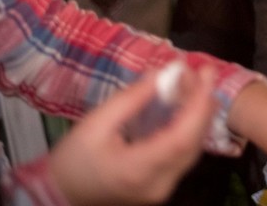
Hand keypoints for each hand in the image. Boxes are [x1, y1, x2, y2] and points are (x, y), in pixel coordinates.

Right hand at [48, 65, 218, 205]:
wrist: (59, 196)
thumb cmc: (73, 161)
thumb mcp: (94, 124)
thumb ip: (130, 100)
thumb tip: (161, 74)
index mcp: (139, 169)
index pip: (183, 136)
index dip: (199, 103)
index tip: (207, 72)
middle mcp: (159, 183)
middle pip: (194, 142)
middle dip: (202, 104)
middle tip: (202, 72)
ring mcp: (162, 188)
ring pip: (193, 149)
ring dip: (198, 115)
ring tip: (195, 84)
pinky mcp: (161, 185)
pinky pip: (184, 155)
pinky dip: (189, 128)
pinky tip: (186, 107)